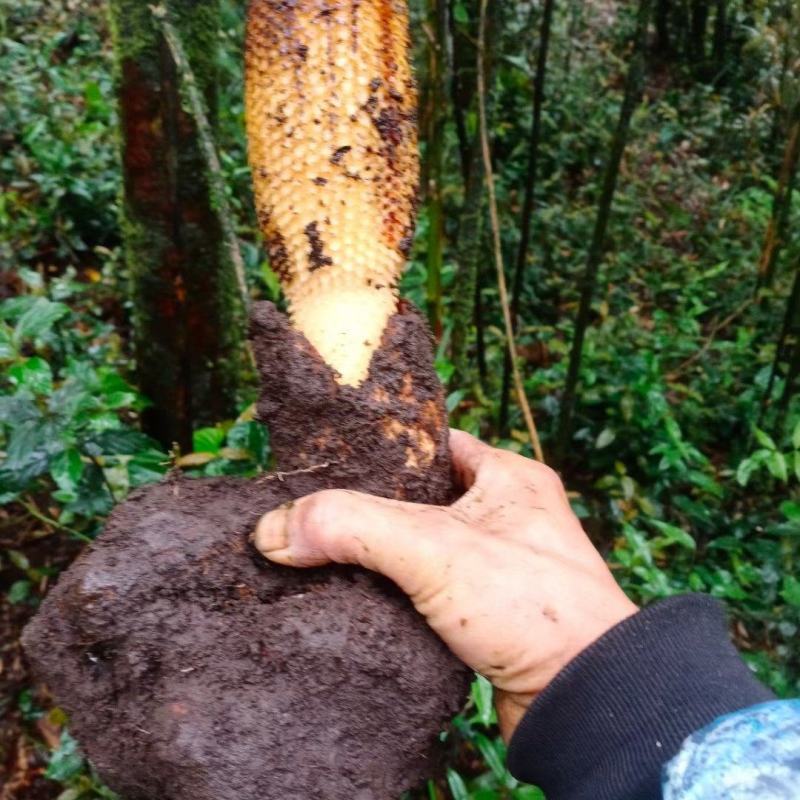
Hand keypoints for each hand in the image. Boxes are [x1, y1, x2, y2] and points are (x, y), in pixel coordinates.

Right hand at [252, 429, 637, 739]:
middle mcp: (509, 515)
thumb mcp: (432, 548)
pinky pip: (431, 592)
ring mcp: (502, 567)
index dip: (382, 452)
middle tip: (319, 517)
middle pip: (422, 500)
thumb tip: (273, 529)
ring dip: (383, 558)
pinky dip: (399, 597)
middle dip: (373, 511)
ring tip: (327, 560)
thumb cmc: (532, 605)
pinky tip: (360, 604)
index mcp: (508, 477)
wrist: (586, 702)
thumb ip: (351, 527)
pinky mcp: (490, 614)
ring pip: (424, 549)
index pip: (432, 445)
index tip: (331, 463)